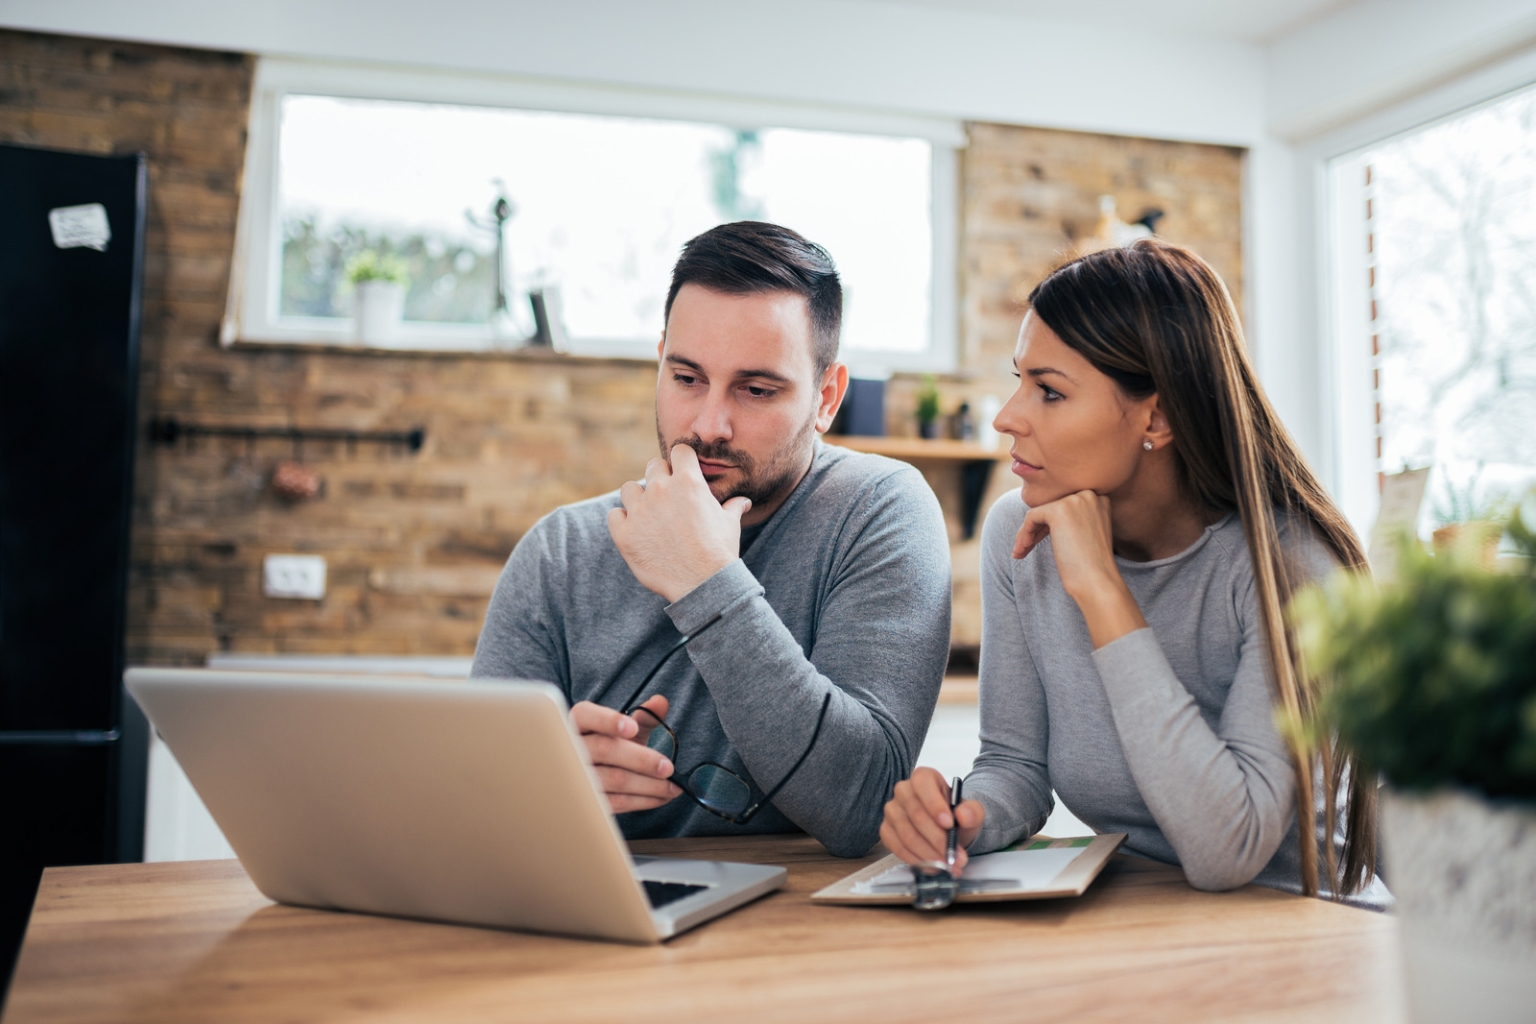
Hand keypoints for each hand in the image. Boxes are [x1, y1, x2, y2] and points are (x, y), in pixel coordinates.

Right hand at [570, 695, 682, 813]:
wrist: (594, 776)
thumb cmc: (610, 745)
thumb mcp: (624, 729)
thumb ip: (644, 715)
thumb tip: (661, 702)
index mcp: (579, 722)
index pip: (586, 715)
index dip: (608, 721)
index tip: (632, 727)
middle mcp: (572, 747)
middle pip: (605, 749)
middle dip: (641, 759)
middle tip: (667, 767)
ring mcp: (576, 776)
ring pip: (613, 779)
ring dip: (648, 785)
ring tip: (672, 787)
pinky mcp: (586, 800)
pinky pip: (616, 802)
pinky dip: (643, 800)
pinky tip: (661, 797)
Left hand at [607, 445, 751, 602]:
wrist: (702, 584)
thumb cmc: (719, 552)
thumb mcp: (730, 524)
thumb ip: (732, 507)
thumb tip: (743, 502)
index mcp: (688, 482)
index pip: (679, 451)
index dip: (682, 461)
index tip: (683, 474)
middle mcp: (661, 490)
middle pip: (652, 466)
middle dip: (659, 477)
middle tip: (666, 497)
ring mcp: (640, 511)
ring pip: (628, 489)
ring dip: (637, 498)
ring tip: (647, 515)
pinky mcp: (624, 533)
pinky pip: (613, 515)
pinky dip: (622, 521)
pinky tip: (635, 531)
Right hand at [880, 767, 985, 870]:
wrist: (948, 830)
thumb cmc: (955, 816)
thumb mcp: (971, 812)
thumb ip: (972, 812)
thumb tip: (963, 815)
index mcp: (923, 778)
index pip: (923, 785)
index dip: (935, 805)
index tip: (949, 825)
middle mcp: (903, 791)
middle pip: (916, 815)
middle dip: (937, 840)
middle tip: (954, 855)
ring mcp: (892, 811)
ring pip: (907, 835)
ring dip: (929, 854)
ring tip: (947, 864)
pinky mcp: (886, 830)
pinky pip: (897, 847)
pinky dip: (916, 860)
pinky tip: (932, 866)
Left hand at [1013, 490, 1145, 647]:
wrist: (1098, 582)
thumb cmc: (1091, 567)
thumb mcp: (1085, 535)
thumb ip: (1072, 520)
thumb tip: (1040, 513)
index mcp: (1099, 499)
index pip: (1064, 505)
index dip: (1048, 525)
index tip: (1038, 543)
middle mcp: (1089, 494)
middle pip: (1050, 507)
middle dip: (1036, 529)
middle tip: (1024, 548)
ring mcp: (1075, 500)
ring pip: (1039, 512)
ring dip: (1026, 533)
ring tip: (1020, 553)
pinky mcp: (1059, 510)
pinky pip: (1031, 517)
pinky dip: (1024, 534)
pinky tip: (1022, 551)